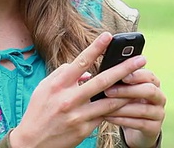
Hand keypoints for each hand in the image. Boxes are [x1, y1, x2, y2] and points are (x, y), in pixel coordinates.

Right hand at [9, 32, 147, 147]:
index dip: (95, 48)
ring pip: (110, 101)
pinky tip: (128, 103)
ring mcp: (78, 115)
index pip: (80, 62)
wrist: (32, 142)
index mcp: (58, 84)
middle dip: (124, 69)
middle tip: (141, 60)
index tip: (108, 36)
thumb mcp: (45, 87)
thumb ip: (63, 74)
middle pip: (102, 81)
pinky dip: (116, 108)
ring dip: (127, 92)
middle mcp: (69, 98)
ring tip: (142, 83)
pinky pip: (104, 115)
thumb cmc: (38, 111)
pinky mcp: (84, 129)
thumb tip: (84, 69)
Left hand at [103, 68, 165, 147]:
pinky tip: (108, 117)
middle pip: (149, 91)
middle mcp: (160, 97)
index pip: (149, 75)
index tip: (121, 75)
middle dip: (128, 90)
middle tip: (108, 91)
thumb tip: (105, 71)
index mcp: (154, 84)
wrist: (135, 129)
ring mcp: (158, 114)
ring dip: (121, 108)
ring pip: (142, 109)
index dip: (136, 75)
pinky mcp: (154, 128)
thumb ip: (120, 81)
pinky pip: (139, 124)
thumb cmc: (127, 103)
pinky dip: (122, 120)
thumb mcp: (126, 90)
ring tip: (104, 107)